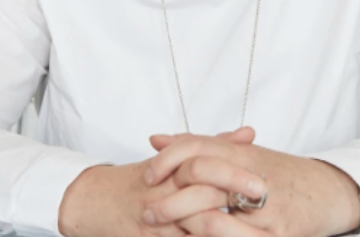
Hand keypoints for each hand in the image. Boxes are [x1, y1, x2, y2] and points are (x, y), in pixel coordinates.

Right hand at [58, 128, 267, 236]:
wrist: (95, 200)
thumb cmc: (140, 179)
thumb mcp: (173, 159)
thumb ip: (213, 145)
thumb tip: (249, 133)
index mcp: (173, 167)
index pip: (207, 165)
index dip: (236, 172)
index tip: (264, 178)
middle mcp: (165, 190)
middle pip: (203, 191)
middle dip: (233, 195)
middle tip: (263, 199)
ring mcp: (157, 217)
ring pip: (193, 223)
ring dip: (220, 227)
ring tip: (248, 229)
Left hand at [143, 131, 359, 236]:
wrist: (330, 192)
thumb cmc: (282, 174)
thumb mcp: (245, 154)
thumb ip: (203, 147)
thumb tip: (156, 139)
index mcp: (244, 153)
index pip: (198, 147)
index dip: (167, 161)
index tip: (147, 176)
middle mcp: (253, 176)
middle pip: (201, 182)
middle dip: (169, 201)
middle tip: (147, 212)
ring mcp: (266, 210)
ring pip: (214, 222)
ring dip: (184, 229)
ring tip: (165, 234)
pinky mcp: (278, 236)